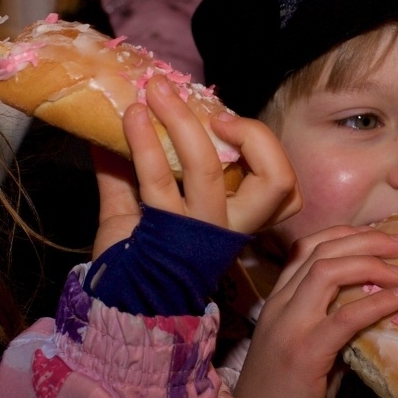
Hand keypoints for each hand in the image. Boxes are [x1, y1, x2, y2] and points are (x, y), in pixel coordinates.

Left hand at [92, 78, 299, 256]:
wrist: (114, 305)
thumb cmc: (135, 258)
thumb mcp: (139, 205)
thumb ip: (131, 164)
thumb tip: (118, 117)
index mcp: (237, 217)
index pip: (284, 189)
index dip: (265, 148)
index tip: (225, 122)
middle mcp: (230, 226)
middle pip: (275, 180)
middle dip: (251, 133)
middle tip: (211, 109)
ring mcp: (200, 232)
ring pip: (210, 169)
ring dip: (181, 119)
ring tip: (156, 92)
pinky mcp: (166, 234)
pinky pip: (159, 178)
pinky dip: (143, 141)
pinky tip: (132, 118)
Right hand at [233, 226, 397, 397]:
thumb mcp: (308, 350)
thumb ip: (332, 325)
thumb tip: (377, 308)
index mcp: (277, 302)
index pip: (307, 248)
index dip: (345, 235)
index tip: (379, 236)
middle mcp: (279, 306)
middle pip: (322, 251)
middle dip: (367, 240)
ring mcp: (289, 327)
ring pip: (328, 271)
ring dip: (371, 263)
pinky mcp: (304, 353)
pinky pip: (345, 316)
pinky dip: (378, 301)